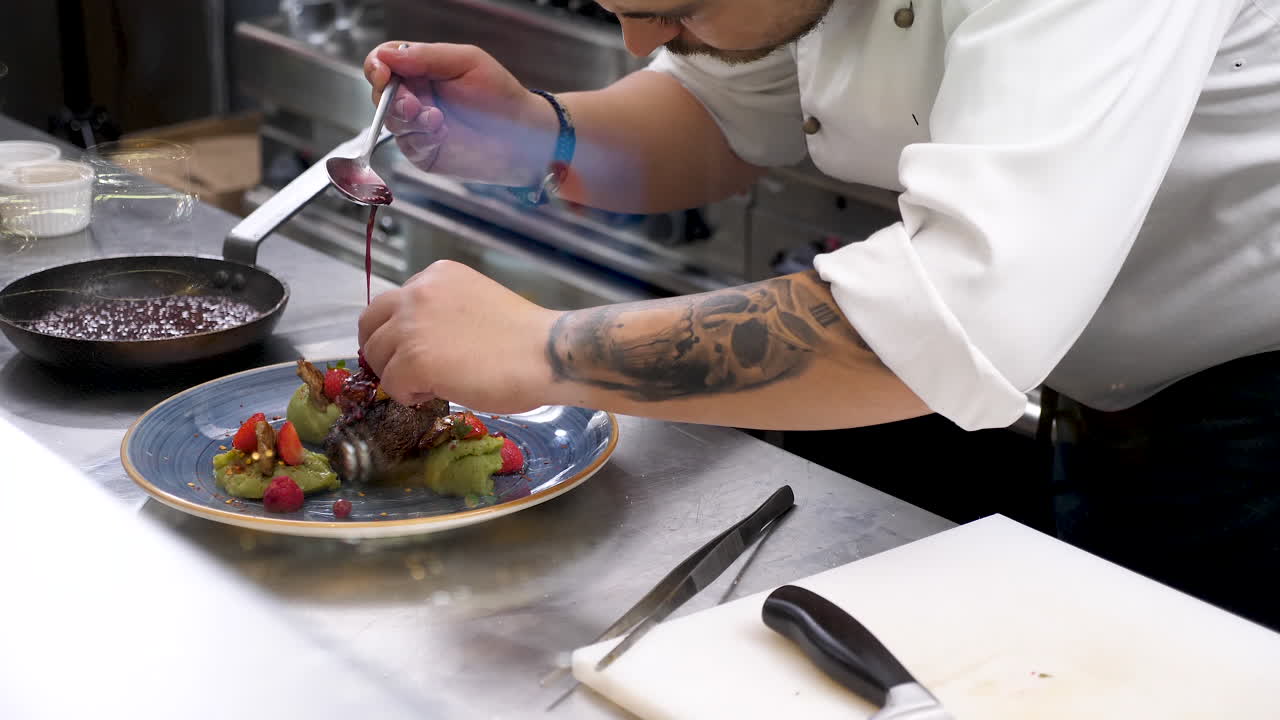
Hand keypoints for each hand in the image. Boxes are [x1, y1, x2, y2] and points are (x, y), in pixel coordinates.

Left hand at [358, 260, 560, 412]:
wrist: (546, 354)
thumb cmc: (524, 338)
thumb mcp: (474, 304)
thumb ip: (442, 312)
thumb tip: (421, 340)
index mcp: (436, 274)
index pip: (392, 302)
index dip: (397, 330)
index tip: (414, 349)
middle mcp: (417, 291)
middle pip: (371, 324)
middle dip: (383, 351)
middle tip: (407, 371)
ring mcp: (412, 325)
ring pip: (376, 356)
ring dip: (397, 374)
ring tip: (431, 384)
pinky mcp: (413, 359)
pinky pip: (391, 384)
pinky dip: (408, 395)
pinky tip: (438, 393)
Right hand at [363, 42, 557, 185]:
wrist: (523, 136)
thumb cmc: (501, 96)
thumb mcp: (466, 62)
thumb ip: (426, 56)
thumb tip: (387, 55)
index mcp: (422, 69)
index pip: (383, 62)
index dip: (377, 67)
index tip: (384, 74)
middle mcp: (416, 96)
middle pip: (380, 94)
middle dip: (393, 100)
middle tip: (415, 105)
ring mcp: (417, 126)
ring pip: (390, 122)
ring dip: (410, 121)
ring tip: (438, 120)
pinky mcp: (423, 152)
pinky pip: (407, 146)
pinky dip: (421, 140)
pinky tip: (442, 136)